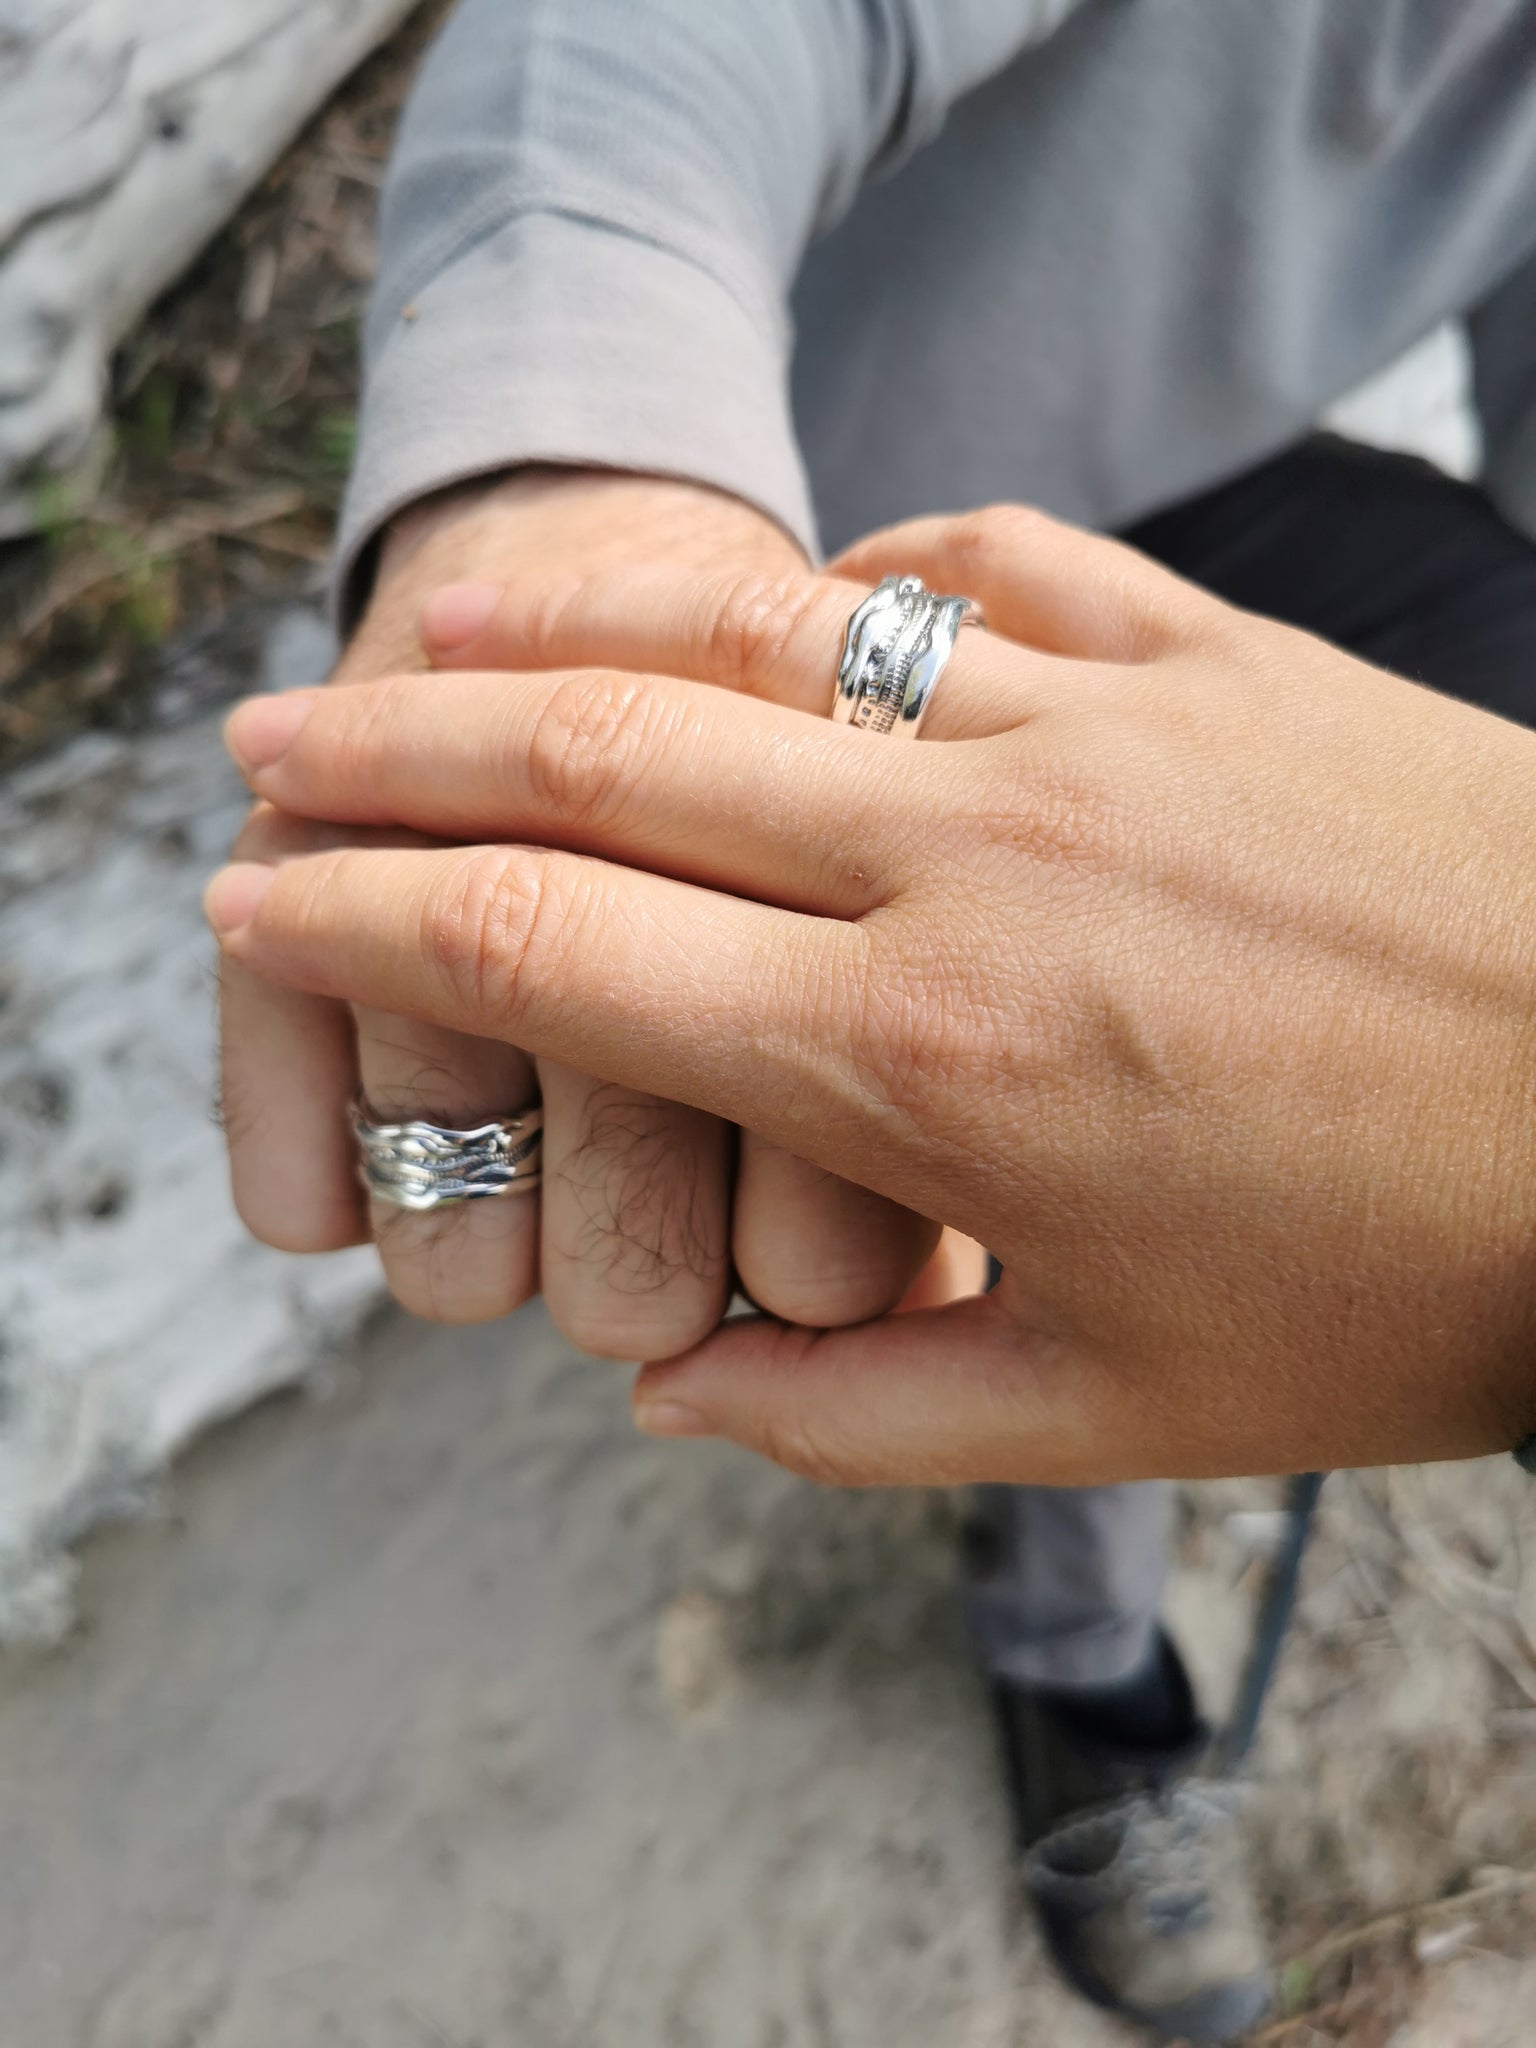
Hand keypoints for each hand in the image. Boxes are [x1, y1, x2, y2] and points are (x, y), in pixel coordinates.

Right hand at [207, 504, 1535, 1481]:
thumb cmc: (1417, 1289)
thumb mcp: (1124, 1410)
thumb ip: (857, 1417)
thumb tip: (675, 1404)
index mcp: (923, 1066)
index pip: (552, 953)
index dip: (365, 913)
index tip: (252, 891)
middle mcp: (974, 863)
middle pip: (601, 757)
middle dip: (390, 744)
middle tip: (265, 735)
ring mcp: (1097, 727)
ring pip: (765, 631)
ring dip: (575, 625)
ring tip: (447, 620)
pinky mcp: (1216, 657)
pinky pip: (985, 564)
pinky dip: (858, 572)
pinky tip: (801, 598)